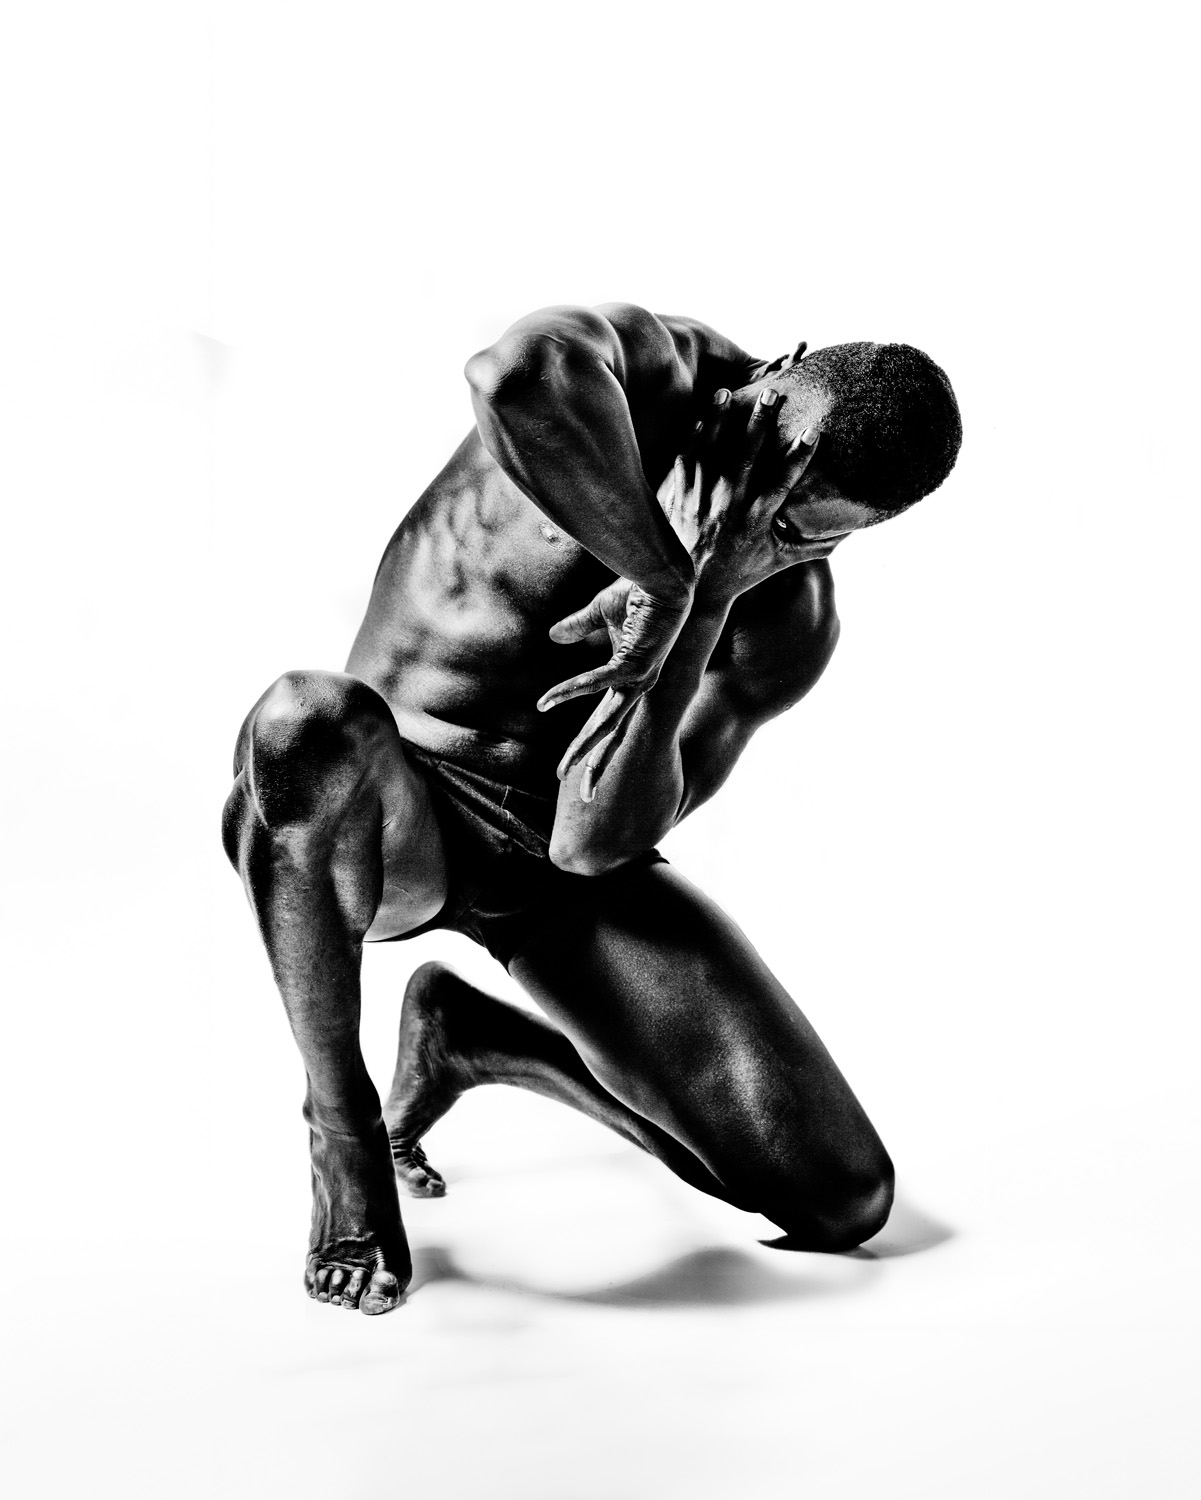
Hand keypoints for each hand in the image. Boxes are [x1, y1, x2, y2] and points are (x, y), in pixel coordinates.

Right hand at [539, 578, 677, 796]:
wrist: (663, 574)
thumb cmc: (637, 589)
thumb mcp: (598, 613)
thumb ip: (578, 627)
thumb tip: (553, 637)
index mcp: (628, 678)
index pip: (605, 719)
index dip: (588, 741)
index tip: (573, 765)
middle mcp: (637, 686)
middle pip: (611, 735)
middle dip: (592, 765)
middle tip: (581, 797)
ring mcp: (638, 679)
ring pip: (607, 724)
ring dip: (584, 748)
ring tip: (565, 772)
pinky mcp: (635, 663)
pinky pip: (594, 684)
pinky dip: (569, 692)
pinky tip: (546, 702)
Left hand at [664, 387, 818, 602]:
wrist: (691, 590)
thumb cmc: (739, 572)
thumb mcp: (780, 560)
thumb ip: (814, 545)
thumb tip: (849, 533)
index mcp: (757, 519)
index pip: (783, 482)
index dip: (799, 457)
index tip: (813, 432)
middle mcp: (729, 507)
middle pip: (746, 457)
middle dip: (760, 423)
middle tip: (771, 394)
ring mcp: (701, 500)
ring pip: (711, 452)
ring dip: (720, 421)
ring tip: (728, 393)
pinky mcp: (679, 497)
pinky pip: (686, 460)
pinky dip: (694, 438)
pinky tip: (703, 417)